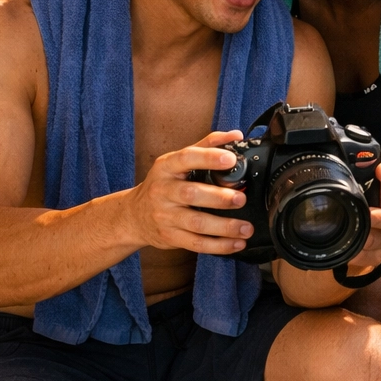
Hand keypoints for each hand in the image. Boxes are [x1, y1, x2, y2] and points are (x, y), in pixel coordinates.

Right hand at [125, 130, 255, 254]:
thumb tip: (235, 135)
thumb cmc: (163, 184)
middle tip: (240, 199)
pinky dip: (219, 246)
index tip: (231, 159)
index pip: (187, 158)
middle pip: (191, 194)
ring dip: (225, 227)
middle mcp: (163, 191)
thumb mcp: (176, 162)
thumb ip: (206, 146)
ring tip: (246, 228)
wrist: (134, 215)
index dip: (209, 158)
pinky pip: (196, 243)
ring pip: (196, 223)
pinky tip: (236, 243)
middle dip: (219, 198)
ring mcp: (165, 216)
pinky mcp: (170, 237)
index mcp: (166, 167)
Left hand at [346, 162, 380, 275]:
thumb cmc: (360, 202)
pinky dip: (362, 256)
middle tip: (369, 214)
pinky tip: (350, 252)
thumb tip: (327, 153)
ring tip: (356, 237)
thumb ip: (352, 173)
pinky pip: (374, 257)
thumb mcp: (359, 187)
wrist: (362, 230)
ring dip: (371, 238)